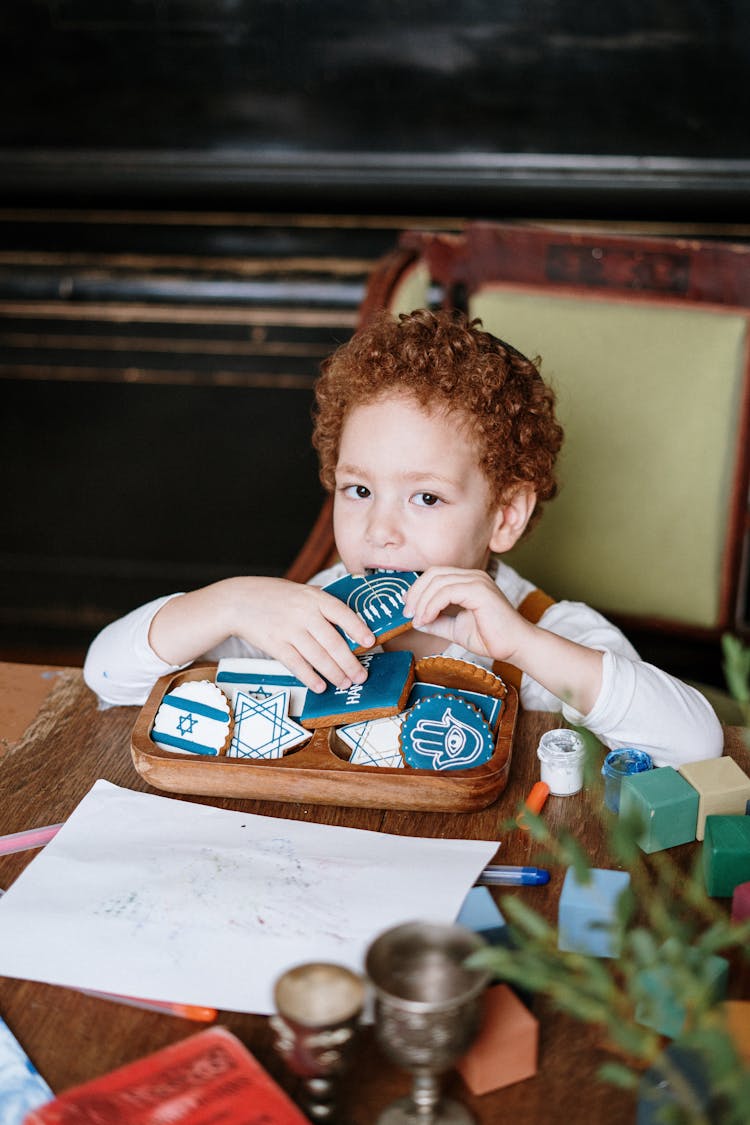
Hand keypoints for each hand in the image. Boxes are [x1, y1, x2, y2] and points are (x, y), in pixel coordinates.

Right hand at [227, 578, 376, 692]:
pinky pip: (296, 664)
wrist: (239, 600)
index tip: (370, 642)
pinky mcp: (275, 645)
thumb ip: (323, 602)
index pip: (342, 612)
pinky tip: (320, 686)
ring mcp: (289, 630)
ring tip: (345, 683)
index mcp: (314, 597)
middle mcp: (303, 613)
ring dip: (334, 674)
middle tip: (361, 676)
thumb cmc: (274, 596)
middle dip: (350, 663)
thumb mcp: (301, 591)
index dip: (358, 628)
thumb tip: (351, 618)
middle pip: (333, 642)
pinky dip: (310, 678)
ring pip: (317, 657)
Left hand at [404, 567, 527, 663]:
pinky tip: (427, 619)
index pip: (436, 575)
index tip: (408, 610)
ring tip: (417, 619)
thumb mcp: (455, 628)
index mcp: (468, 581)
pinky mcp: (480, 590)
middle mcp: (473, 576)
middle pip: (433, 573)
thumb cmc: (490, 638)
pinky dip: (432, 605)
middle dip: (416, 593)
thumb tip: (415, 620)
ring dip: (422, 601)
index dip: (418, 589)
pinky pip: (447, 591)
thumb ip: (436, 622)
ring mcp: (477, 580)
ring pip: (438, 581)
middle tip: (408, 613)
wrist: (515, 647)